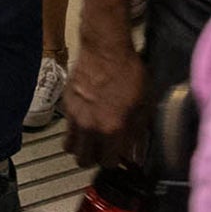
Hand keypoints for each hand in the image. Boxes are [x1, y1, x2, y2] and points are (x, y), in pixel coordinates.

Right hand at [62, 39, 149, 169]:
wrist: (105, 48)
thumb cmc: (130, 73)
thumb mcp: (144, 103)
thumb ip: (138, 132)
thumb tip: (136, 153)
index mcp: (112, 129)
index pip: (107, 163)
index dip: (115, 160)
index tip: (119, 153)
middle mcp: (90, 127)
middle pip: (83, 161)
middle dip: (94, 159)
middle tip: (103, 148)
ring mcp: (75, 116)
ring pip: (70, 148)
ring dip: (81, 147)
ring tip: (91, 138)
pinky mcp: (66, 105)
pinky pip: (67, 128)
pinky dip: (75, 130)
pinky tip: (86, 119)